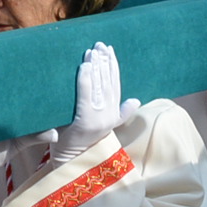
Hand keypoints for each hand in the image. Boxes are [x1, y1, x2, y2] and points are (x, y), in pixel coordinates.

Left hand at [50, 44, 125, 160]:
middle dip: (104, 62)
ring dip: (96, 67)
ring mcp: (98, 119)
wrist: (70, 162)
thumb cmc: (81, 141)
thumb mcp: (104, 125)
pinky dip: (86, 80)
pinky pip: (86, 96)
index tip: (109, 50)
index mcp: (113, 115)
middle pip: (108, 83)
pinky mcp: (85, 122)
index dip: (113, 66)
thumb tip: (136, 100)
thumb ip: (120, 113)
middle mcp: (109, 116)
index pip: (115, 85)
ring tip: (93, 51)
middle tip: (99, 44)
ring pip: (99, 87)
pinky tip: (84, 66)